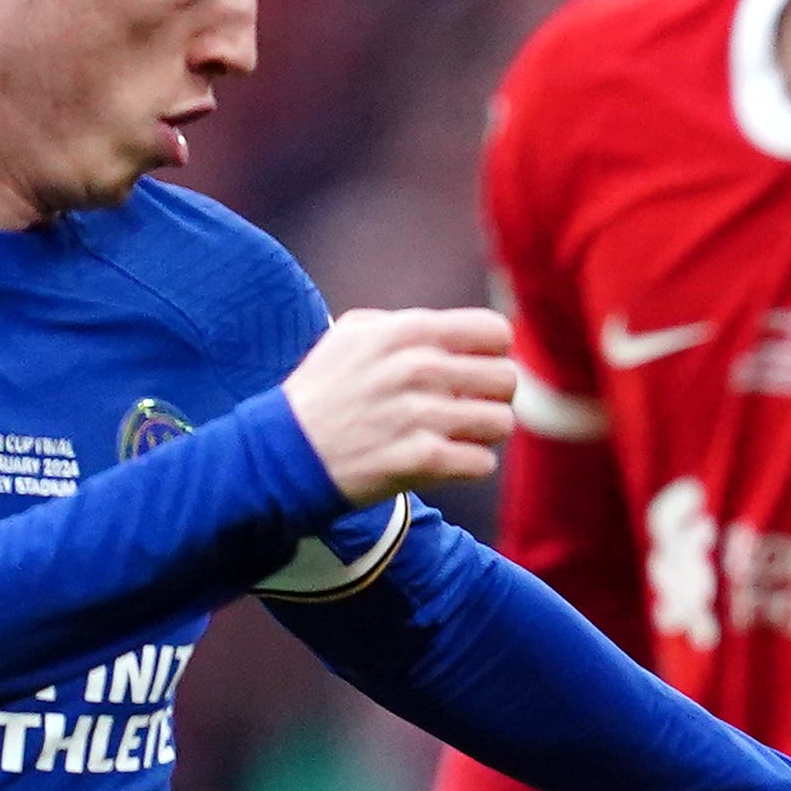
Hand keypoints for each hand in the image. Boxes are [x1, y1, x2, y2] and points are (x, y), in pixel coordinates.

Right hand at [279, 306, 519, 502]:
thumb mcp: (352, 335)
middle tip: (467, 409)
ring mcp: (419, 415)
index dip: (491, 354)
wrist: (284, 452)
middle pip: (506, 378)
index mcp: (406, 331)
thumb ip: (406, 325)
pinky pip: (483, 463)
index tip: (473, 372)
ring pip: (501, 423)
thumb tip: (458, 331)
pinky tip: (443, 461)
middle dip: (492, 397)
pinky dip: (468, 466)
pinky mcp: (419, 460)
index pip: (495, 332)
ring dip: (483, 435)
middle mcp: (417, 368)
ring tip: (455, 436)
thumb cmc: (324, 393)